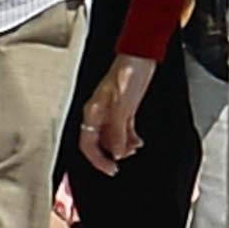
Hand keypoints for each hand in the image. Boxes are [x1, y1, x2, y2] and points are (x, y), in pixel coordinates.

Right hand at [74, 58, 154, 175]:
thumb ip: (117, 132)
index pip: (88, 144)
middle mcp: (99, 115)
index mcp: (92, 113)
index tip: (110, 169)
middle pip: (100, 143)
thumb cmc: (126, 75)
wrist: (140, 58)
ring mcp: (111, 112)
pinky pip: (124, 130)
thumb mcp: (122, 107)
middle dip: (113, 153)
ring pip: (113, 138)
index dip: (97, 160)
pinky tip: (138, 141)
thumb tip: (116, 152)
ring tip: (135, 147)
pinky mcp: (124, 109)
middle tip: (126, 157)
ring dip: (124, 146)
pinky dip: (131, 138)